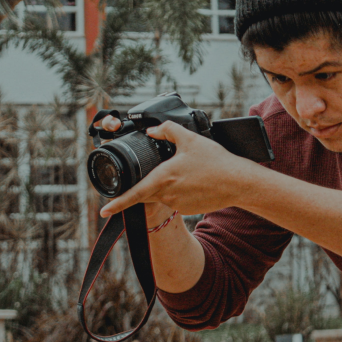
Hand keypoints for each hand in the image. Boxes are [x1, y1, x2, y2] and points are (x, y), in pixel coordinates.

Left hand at [98, 121, 258, 218]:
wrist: (237, 182)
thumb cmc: (215, 162)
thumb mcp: (190, 139)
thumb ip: (167, 131)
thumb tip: (152, 130)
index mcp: (163, 178)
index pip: (133, 194)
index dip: (116, 204)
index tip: (103, 211)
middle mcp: (167, 194)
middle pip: (148, 191)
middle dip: (150, 183)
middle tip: (170, 171)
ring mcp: (178, 204)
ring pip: (164, 194)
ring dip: (170, 184)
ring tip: (192, 171)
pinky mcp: (188, 209)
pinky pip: (178, 199)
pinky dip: (183, 190)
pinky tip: (198, 180)